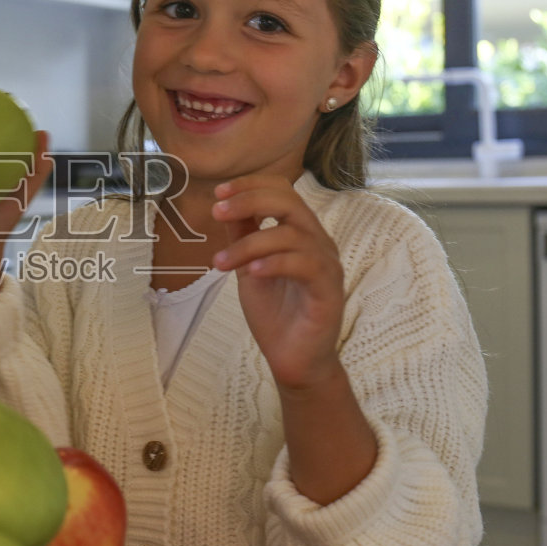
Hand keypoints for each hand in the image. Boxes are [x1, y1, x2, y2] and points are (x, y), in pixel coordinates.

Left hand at [211, 175, 345, 392]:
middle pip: (289, 202)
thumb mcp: (248, 268)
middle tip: (217, 212)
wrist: (294, 360)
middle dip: (249, 201)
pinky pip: (305, 265)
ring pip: (291, 235)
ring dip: (249, 244)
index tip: (219, 192)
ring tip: (221, 263)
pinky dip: (275, 263)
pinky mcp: (329, 290)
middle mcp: (318, 242)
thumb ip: (242, 236)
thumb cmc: (276, 314)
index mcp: (301, 233)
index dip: (251, 185)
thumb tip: (225, 204)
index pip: (282, 191)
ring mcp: (327, 265)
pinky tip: (251, 272)